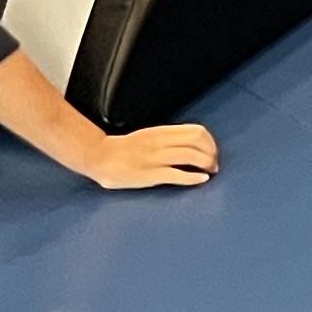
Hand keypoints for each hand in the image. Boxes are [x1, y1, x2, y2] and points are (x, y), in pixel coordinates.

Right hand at [80, 123, 221, 191]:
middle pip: (197, 142)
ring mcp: (155, 159)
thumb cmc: (124, 149)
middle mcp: (160, 143)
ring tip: (209, 172)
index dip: (210, 142)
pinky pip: (177, 174)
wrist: (98, 157)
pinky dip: (193, 177)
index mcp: (161, 132)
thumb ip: (169, 138)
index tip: (212, 152)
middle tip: (213, 164)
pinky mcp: (150, 175)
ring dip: (206, 165)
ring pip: (190, 156)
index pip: (197, 131)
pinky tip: (202, 180)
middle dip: (212, 153)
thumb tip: (193, 144)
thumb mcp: (149, 137)